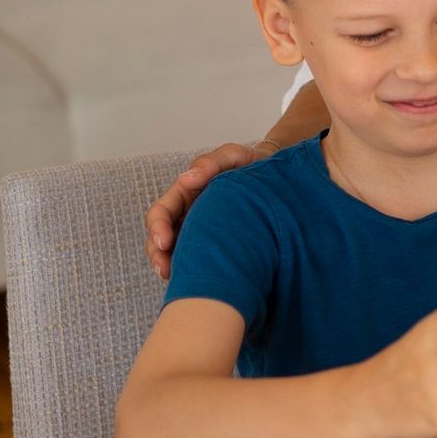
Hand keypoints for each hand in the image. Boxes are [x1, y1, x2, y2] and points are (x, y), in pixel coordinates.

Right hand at [145, 141, 274, 279]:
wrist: (279, 178)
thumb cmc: (252, 164)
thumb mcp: (234, 156)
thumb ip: (211, 162)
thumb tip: (186, 180)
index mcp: (186, 194)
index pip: (161, 213)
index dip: (157, 227)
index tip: (164, 242)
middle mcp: (188, 214)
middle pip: (161, 238)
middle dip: (159, 255)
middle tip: (165, 270)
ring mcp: (200, 231)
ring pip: (176, 253)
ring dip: (171, 266)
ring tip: (175, 280)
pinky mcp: (216, 245)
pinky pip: (199, 260)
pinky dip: (194, 271)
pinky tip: (202, 281)